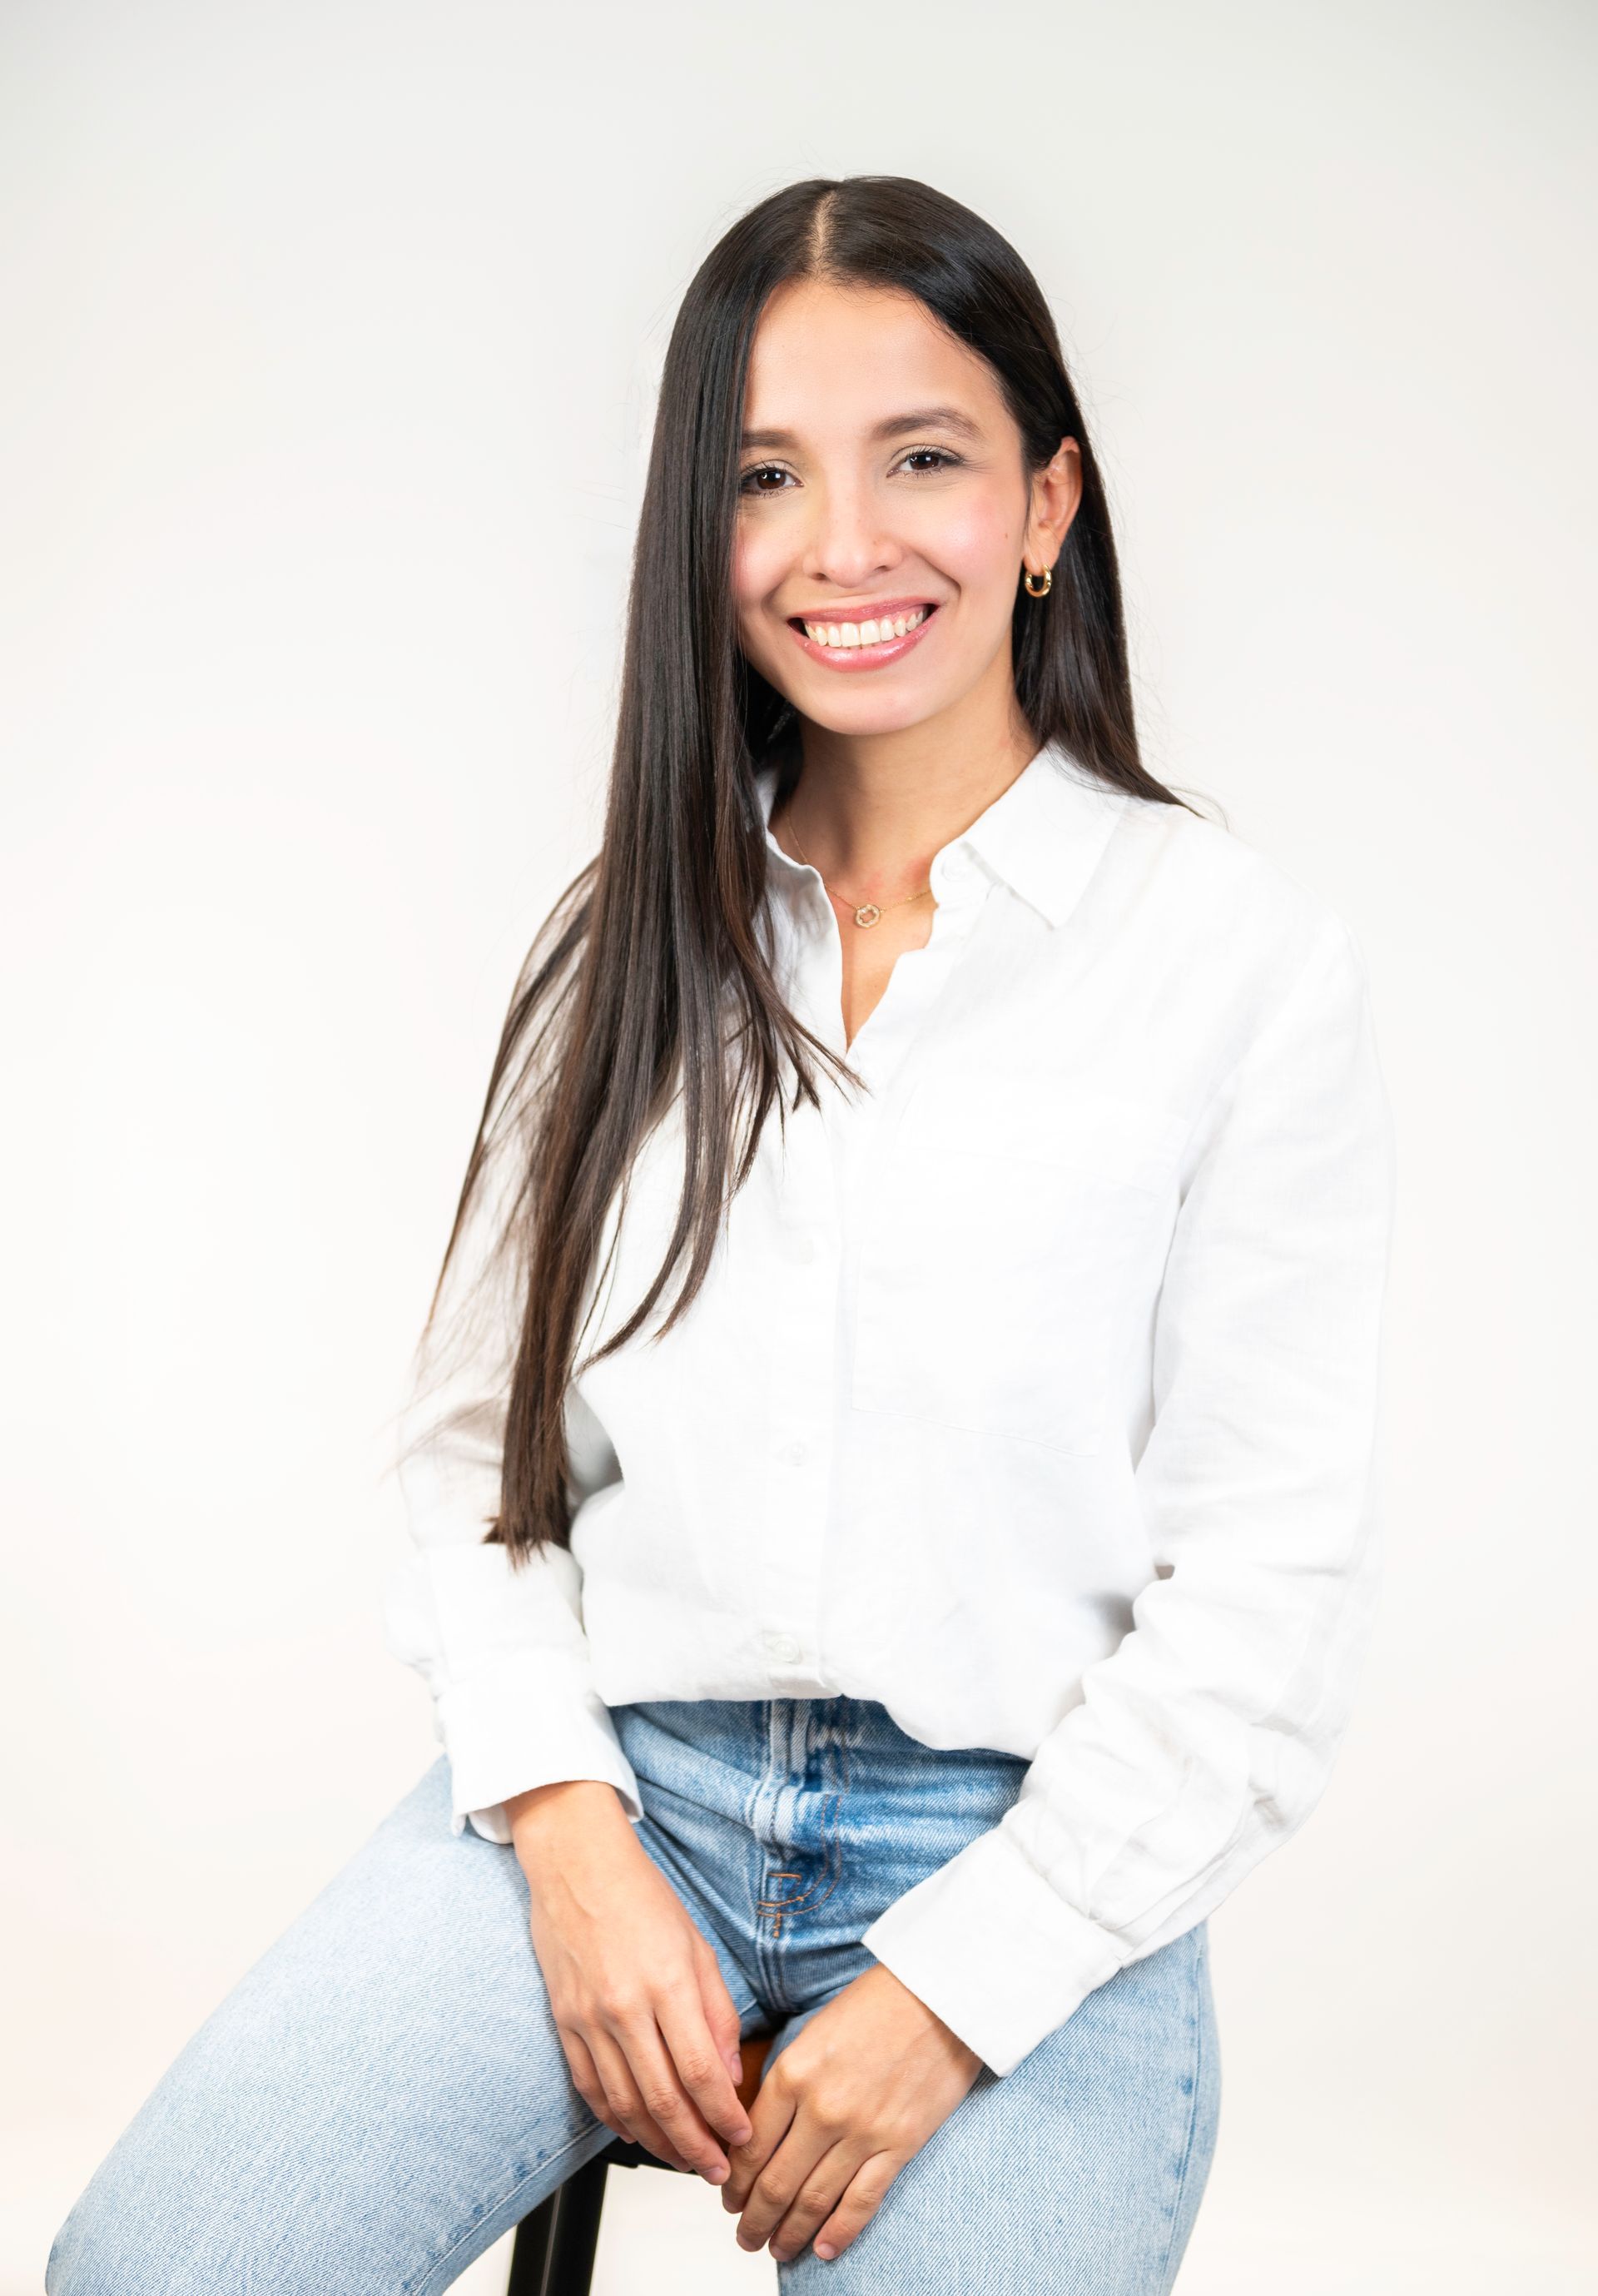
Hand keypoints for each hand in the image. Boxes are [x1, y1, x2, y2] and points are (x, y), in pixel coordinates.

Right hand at [508, 1779, 753, 2182]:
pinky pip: (590, 2088)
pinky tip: (637, 2133)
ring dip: (658, 2144)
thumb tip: (728, 2072)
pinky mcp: (564, 2024)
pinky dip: (615, 2120)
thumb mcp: (697, 1946)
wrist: (576, 1866)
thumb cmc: (641, 1897)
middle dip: (696, 2147)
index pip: (700, 2072)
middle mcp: (624, 2007)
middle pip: (663, 2101)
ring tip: (685, 2160)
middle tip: (718, 2170)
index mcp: (666, 1984)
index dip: (723, 2116)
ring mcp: (589, 2019)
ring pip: (625, 2105)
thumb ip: (715, 2011)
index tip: (742, 2138)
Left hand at [721, 1962, 983, 2263]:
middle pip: (775, 2182)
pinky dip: (838, 2232)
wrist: (941, 1995)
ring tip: (777, 2249)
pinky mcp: (899, 2146)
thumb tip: (762, 2130)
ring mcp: (862, 2132)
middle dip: (754, 2218)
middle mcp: (821, 2108)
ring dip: (789, 2233)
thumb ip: (787, 2080)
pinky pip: (861, 2201)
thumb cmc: (877, 2003)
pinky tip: (822, 2248)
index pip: (750, 2146)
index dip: (735, 2183)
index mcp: (793, 2072)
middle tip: (745, 2236)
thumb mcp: (814, 2032)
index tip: (729, 2199)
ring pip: (812, 2200)